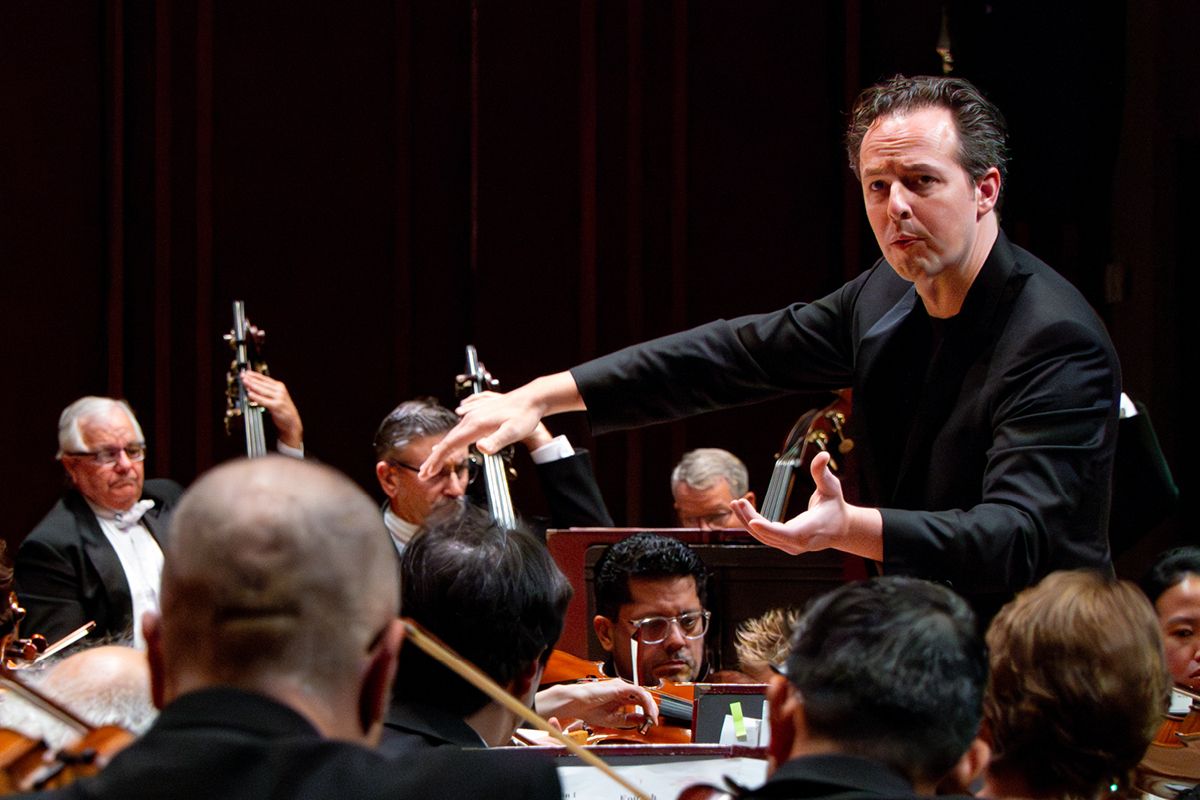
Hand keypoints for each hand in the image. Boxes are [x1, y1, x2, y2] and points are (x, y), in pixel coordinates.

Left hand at [240, 371, 303, 448]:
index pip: (265, 379)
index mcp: (280, 387)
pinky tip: (250, 394)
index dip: (255, 375)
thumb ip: (266, 392)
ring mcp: (279, 398)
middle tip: (243, 376)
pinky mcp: (276, 406)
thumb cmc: (283, 409)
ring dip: (252, 386)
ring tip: (245, 382)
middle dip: (251, 379)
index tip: (246, 373)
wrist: (292, 421)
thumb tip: (252, 387)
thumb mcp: (276, 397)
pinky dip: (256, 397)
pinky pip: (263, 400)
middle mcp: (280, 391)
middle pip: (262, 383)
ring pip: (262, 390)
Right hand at [421, 372, 583, 478]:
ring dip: (444, 444)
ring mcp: (476, 411)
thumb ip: (497, 441)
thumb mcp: (513, 432)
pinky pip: (465, 418)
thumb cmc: (524, 416)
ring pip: (455, 430)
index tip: (427, 472)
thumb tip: (481, 448)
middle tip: (425, 472)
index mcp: (475, 425)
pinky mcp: (483, 408)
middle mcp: (472, 417)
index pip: (450, 445)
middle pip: (448, 439)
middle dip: (435, 457)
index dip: (437, 459)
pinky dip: (459, 424)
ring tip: (436, 455)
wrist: (533, 397)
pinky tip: (458, 417)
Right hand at [535, 680, 659, 729]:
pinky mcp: (620, 686)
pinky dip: (646, 703)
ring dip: (651, 707)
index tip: (650, 724)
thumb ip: (628, 719)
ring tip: (651, 719)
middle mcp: (622, 690)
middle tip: (653, 722)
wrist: (576, 704)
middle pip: (644, 697)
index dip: (647, 712)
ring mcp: (622, 687)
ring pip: (644, 694)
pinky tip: (647, 712)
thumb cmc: (588, 709)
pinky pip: (639, 692)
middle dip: (652, 710)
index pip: (639, 702)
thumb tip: (643, 721)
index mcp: (620, 697)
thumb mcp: (612, 719)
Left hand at [731, 451, 882, 559]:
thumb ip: (822, 472)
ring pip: (764, 538)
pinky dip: (752, 525)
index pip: (789, 534)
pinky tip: (742, 510)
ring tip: (735, 504)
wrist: (841, 529)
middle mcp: (800, 543)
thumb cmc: (835, 506)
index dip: (770, 530)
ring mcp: (792, 547)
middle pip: (770, 536)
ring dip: (747, 521)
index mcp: (812, 529)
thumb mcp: (831, 487)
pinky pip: (765, 536)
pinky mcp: (785, 545)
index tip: (753, 522)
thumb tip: (823, 454)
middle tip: (739, 501)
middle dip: (751, 519)